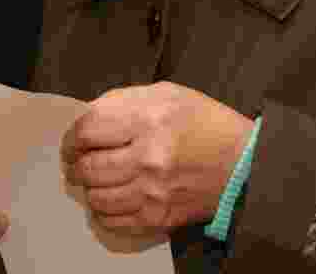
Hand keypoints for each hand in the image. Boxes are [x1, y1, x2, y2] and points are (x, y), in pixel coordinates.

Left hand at [61, 82, 253, 236]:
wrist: (244, 163)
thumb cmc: (203, 122)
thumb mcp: (164, 94)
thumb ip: (122, 101)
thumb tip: (87, 117)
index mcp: (147, 120)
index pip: (87, 130)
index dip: (71, 137)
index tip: (73, 141)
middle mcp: (148, 158)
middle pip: (87, 167)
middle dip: (76, 164)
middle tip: (79, 161)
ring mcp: (153, 192)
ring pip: (97, 197)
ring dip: (89, 188)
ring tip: (96, 179)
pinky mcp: (160, 217)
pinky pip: (114, 221)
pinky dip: (104, 211)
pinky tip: (111, 198)